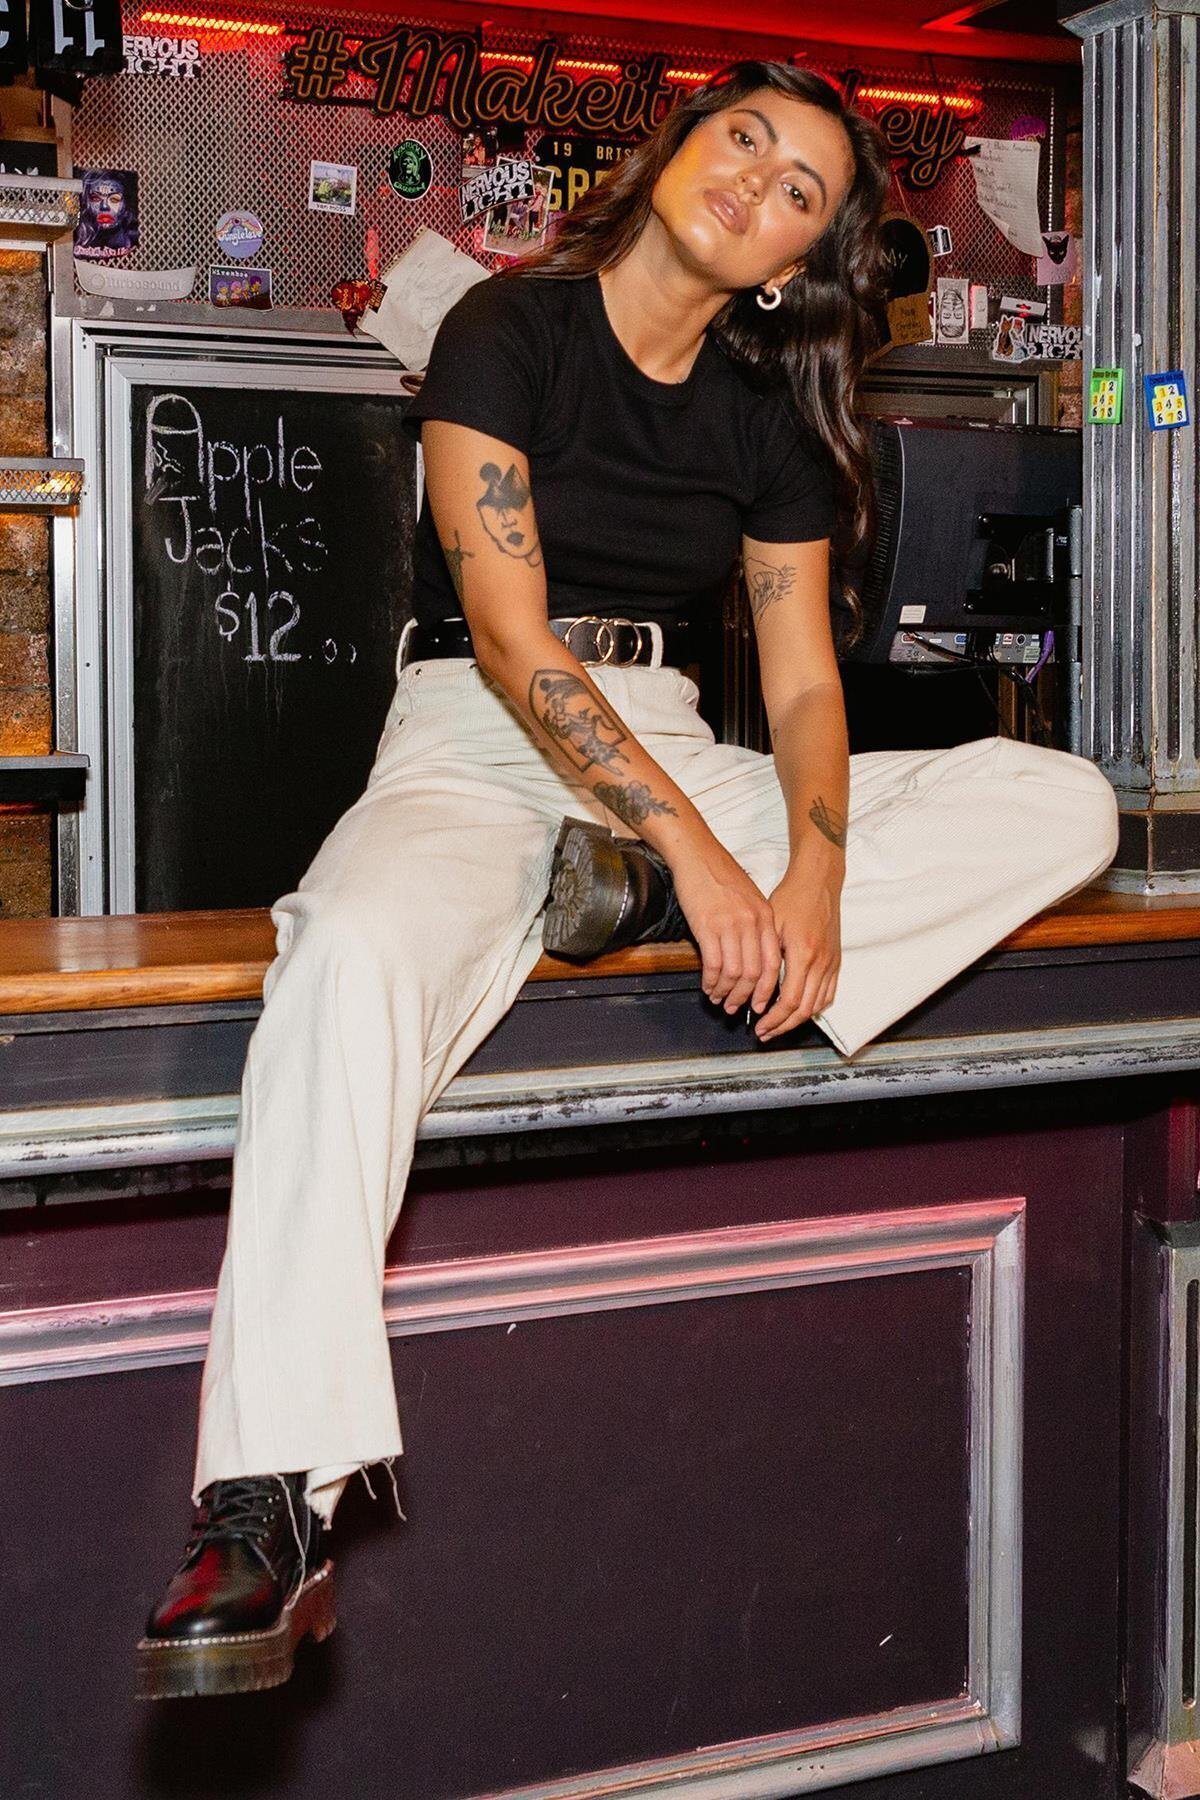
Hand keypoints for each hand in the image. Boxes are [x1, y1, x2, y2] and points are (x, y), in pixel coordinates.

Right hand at [668, 841, 782, 1016]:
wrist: (698, 855)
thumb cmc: (721, 876)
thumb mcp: (749, 899)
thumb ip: (756, 926)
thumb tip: (754, 958)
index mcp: (765, 918)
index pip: (773, 964)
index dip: (766, 989)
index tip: (759, 1004)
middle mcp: (752, 923)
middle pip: (754, 973)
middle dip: (745, 997)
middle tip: (735, 1008)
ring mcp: (730, 925)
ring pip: (734, 973)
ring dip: (726, 992)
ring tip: (718, 1000)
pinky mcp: (707, 926)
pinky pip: (713, 964)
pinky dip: (711, 981)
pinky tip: (707, 986)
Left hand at [753, 860, 842, 1041]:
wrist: (818, 882)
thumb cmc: (792, 899)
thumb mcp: (773, 925)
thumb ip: (768, 958)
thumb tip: (756, 989)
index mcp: (803, 954)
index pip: (789, 1001)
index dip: (773, 1019)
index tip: (759, 1027)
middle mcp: (821, 963)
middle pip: (803, 1010)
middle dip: (782, 1026)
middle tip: (764, 1033)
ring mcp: (831, 963)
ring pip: (817, 1005)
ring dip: (796, 1020)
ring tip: (777, 1025)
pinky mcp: (836, 961)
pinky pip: (828, 994)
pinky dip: (813, 1007)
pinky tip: (798, 1010)